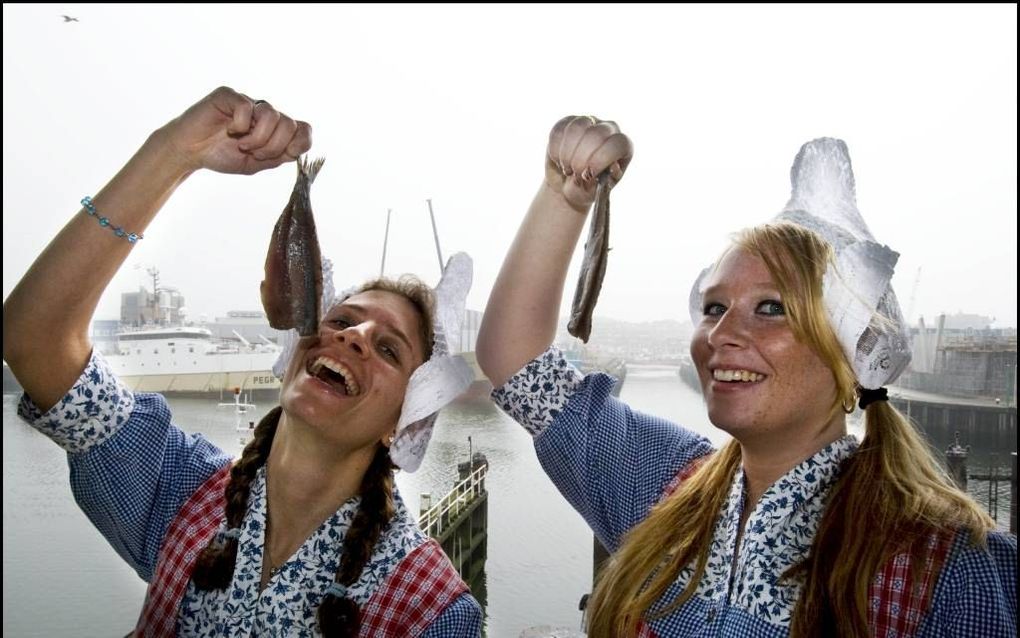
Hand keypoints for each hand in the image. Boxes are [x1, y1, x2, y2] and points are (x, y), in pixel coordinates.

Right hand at [159, 86, 311, 175]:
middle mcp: (264, 112)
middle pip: (289, 124)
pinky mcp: (228, 95)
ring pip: (271, 115)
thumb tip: (297, 150)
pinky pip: (246, 107)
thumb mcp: (255, 164)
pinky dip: (239, 125)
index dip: (300, 144)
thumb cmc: (221, 155)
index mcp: (275, 128)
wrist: (189, 151)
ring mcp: (248, 102)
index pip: (304, 129)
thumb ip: (278, 157)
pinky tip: (229, 130)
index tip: (282, 156)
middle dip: (273, 146)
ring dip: (258, 138)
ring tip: (242, 145)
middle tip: (253, 153)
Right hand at [545, 115, 631, 212]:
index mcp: (623, 147)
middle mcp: (610, 129)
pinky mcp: (568, 121)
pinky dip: (556, 150)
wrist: (567, 184)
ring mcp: (589, 122)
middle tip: (575, 174)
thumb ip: (608, 180)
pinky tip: (559, 160)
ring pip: (577, 128)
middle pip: (597, 134)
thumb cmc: (588, 188)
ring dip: (567, 154)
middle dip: (581, 159)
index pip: (619, 143)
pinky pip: (560, 130)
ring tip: (567, 169)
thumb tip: (614, 167)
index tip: (588, 175)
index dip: (602, 158)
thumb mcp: (599, 190)